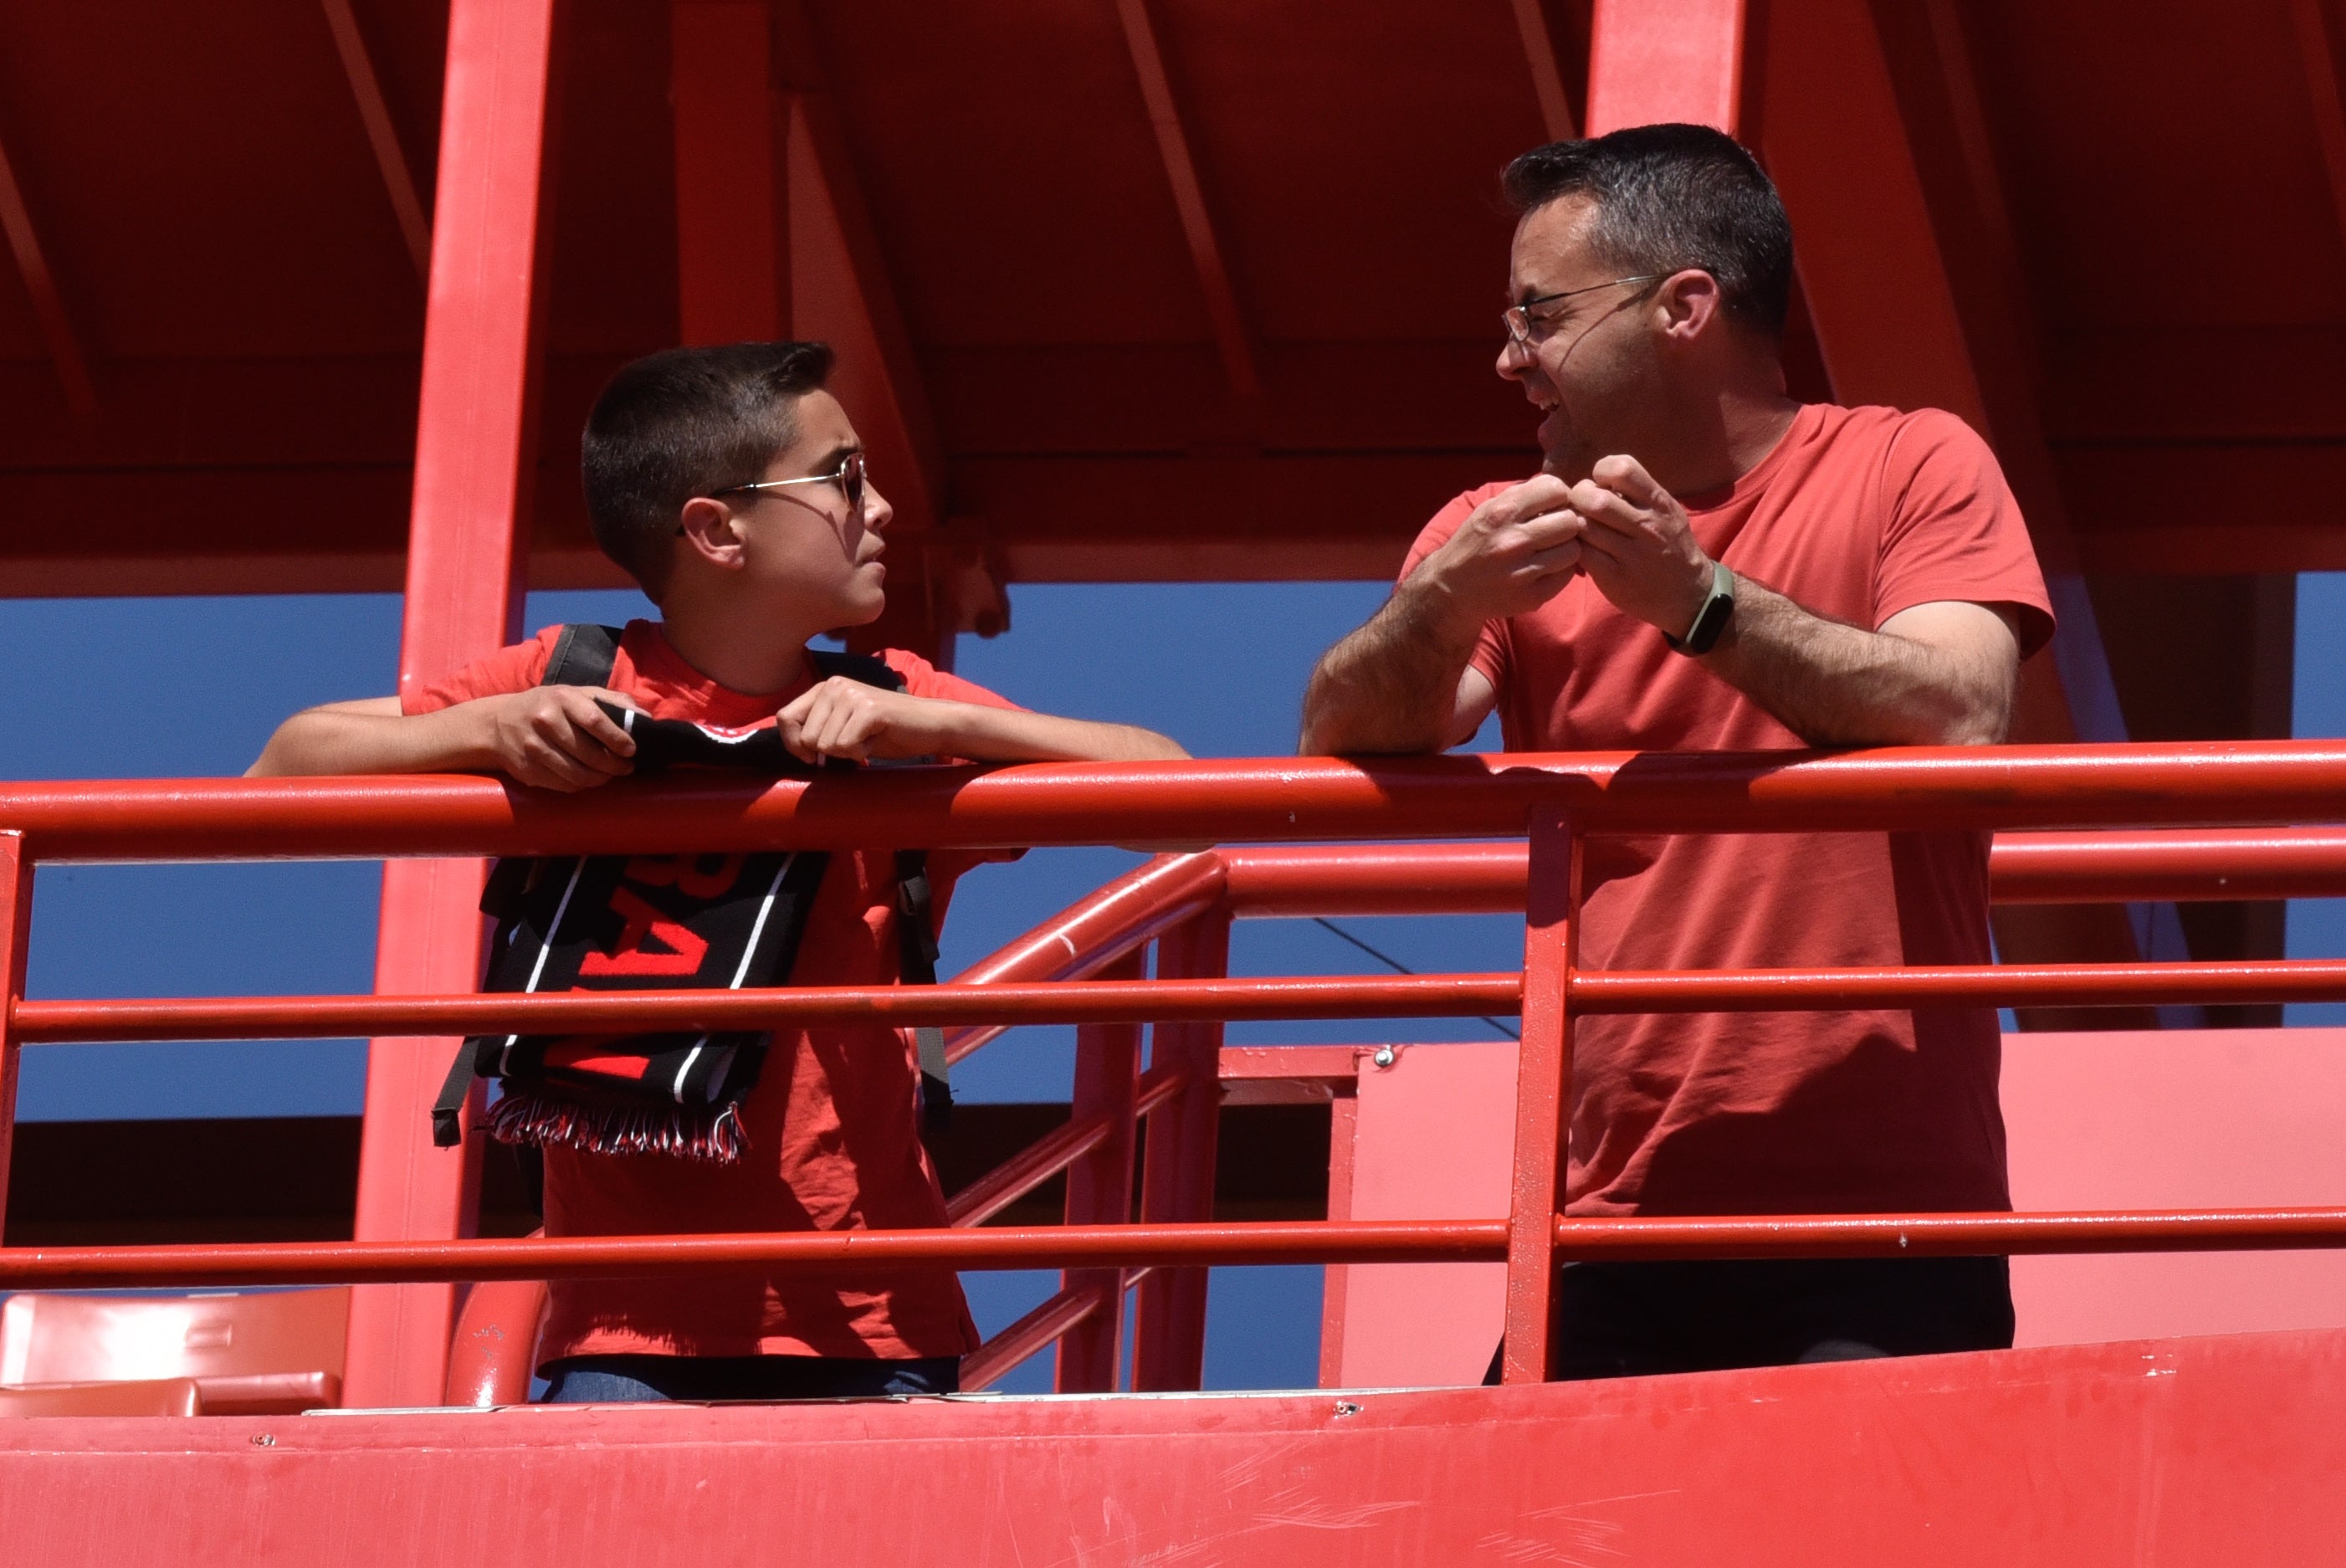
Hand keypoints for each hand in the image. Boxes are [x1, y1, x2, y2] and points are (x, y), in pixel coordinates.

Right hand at [476, 686, 637, 790]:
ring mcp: (533, 747)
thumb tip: (645, 717)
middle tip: (626, 767)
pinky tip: (588, 778)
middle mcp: (545, 721)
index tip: (632, 750)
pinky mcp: (527, 769)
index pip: (596, 721)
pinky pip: (563, 784)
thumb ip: (612, 701)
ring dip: (600, 779)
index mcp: (561, 698)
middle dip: (614, 765)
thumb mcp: (576, 694)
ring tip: (610, 774)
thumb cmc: (548, 706)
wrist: (497, 723)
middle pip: (588, 752)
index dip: (618, 739)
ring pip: (577, 774)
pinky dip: (581, 785)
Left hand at [777, 677, 958, 764]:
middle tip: (855, 741)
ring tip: (869, 738)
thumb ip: (817, 728)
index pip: (784, 718)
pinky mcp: (869, 709)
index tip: (814, 756)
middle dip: (827, 752)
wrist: (930, 725)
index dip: (794, 745)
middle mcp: (835, 685)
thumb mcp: (843, 725)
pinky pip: (846, 746)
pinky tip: (876, 740)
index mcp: (825, 687)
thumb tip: (794, 750)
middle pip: (804, 738)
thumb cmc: (887, 731)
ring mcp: (852, 694)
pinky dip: (861, 753)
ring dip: (848, 752)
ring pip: (825, 745)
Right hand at [1408, 475, 1585, 632]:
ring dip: (1566, 548)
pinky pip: (1566, 575)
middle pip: (1570, 520)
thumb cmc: (1475, 543)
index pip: (1555, 489)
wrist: (1451, 589)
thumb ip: (1521, 496)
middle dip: (1566, 523)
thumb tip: (1560, 487)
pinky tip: (1545, 569)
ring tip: (1551, 551)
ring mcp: (1522, 571)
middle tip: (1555, 531)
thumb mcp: (1488, 510)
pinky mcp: (1531, 596)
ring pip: (1573, 549)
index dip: (1559, 496)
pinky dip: (1561, 570)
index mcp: (1501, 512)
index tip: (1552, 507)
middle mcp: (1512, 540)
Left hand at [1566, 455, 1714, 636]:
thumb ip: (1637, 492)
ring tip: (1578, 526)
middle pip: (1595, 499)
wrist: (1688, 592)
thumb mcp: (1665, 510)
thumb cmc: (1669, 544)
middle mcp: (1646, 525)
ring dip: (1572, 523)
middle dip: (1578, 497)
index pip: (1622, 469)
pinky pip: (1582, 553)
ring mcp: (1631, 553)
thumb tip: (1597, 478)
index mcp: (1658, 502)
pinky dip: (1573, 547)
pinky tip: (1580, 547)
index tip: (1599, 483)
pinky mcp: (1614, 577)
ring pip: (1583, 526)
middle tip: (1579, 505)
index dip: (1601, 471)